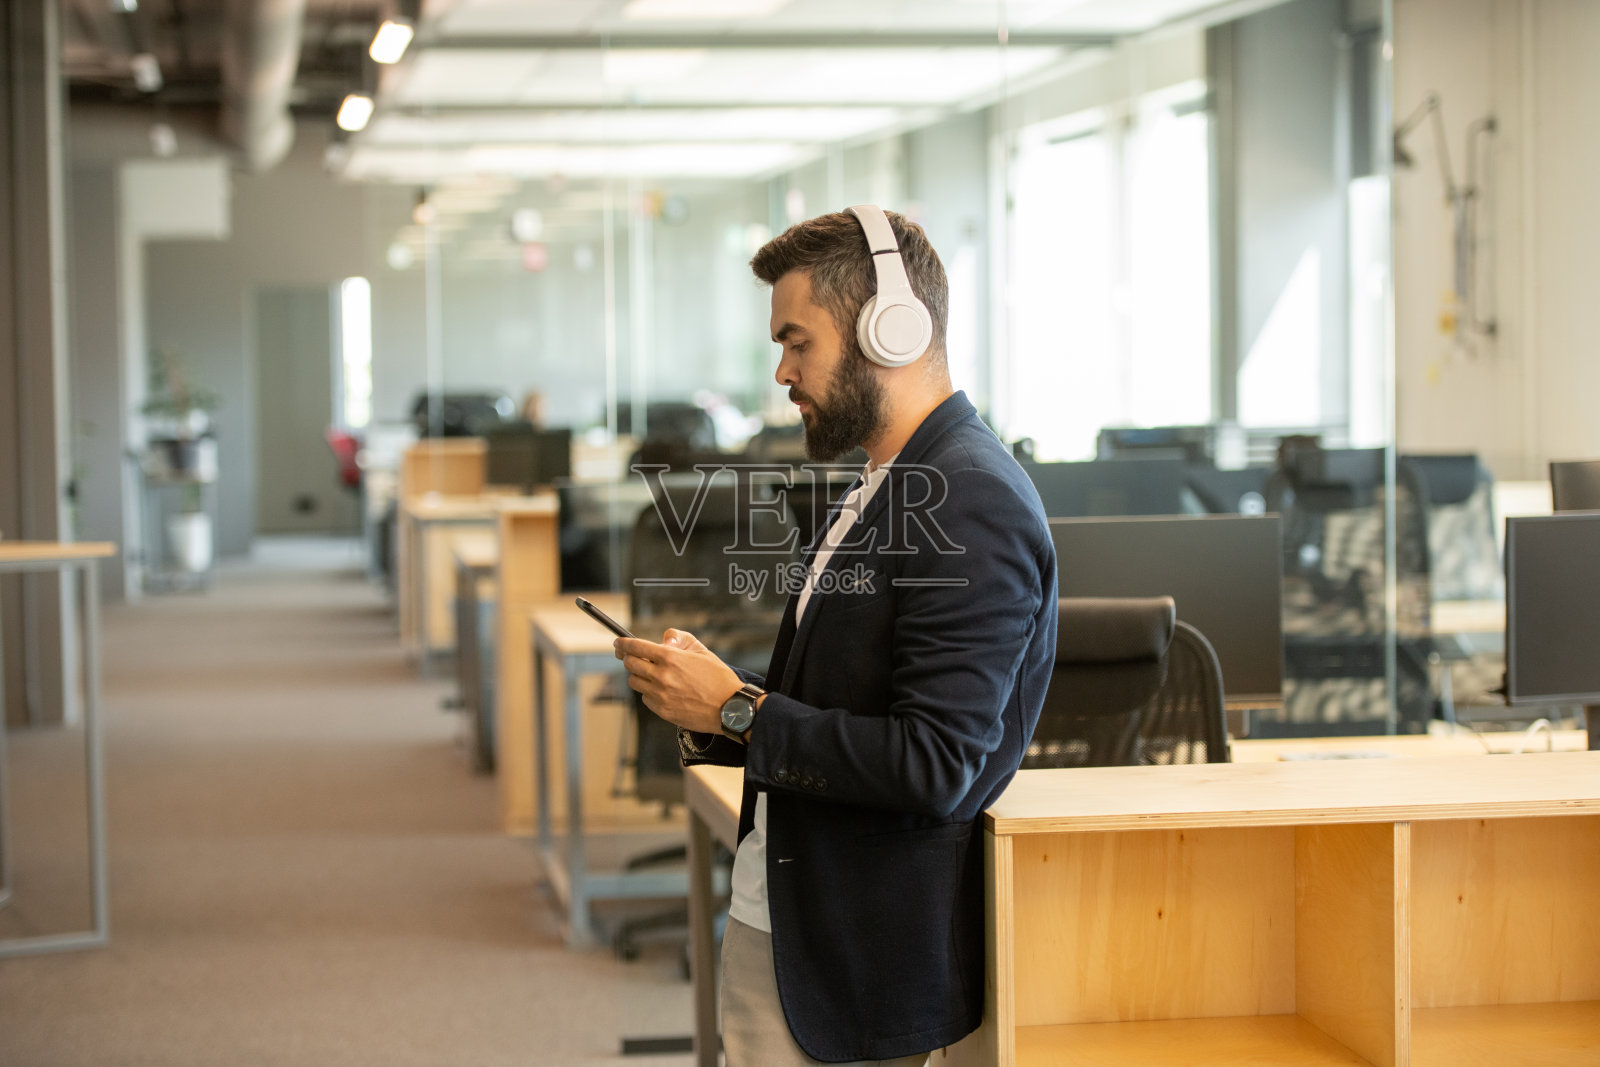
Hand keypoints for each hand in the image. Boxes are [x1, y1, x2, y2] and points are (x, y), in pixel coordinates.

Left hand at [614, 629, 741, 734]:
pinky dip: (649, 692)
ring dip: (639, 676)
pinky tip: (662, 690)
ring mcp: (660, 695)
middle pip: (629, 664)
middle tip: (632, 657)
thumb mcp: (701, 650)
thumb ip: (679, 638)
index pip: (635, 647)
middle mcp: (661, 676)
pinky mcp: (662, 711)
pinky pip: (645, 699)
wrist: (729, 707)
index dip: (623, 643)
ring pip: (634, 682)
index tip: (618, 643)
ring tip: (652, 674)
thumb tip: (663, 639)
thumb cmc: (718, 678)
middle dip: (628, 658)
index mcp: (670, 658)